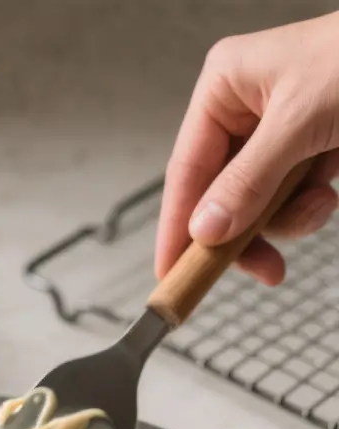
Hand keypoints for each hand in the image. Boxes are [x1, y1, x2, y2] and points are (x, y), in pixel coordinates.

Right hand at [156, 14, 338, 285]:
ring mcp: (274, 133)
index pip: (186, 171)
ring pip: (255, 205)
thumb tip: (207, 229)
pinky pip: (288, 200)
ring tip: (320, 205)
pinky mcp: (304, 151)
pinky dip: (307, 208)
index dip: (177, 228)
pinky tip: (328, 193)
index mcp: (225, 87)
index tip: (169, 276)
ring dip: (287, 219)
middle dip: (245, 232)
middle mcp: (243, 110)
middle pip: (219, 195)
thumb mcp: (299, 123)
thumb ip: (250, 181)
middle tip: (261, 268)